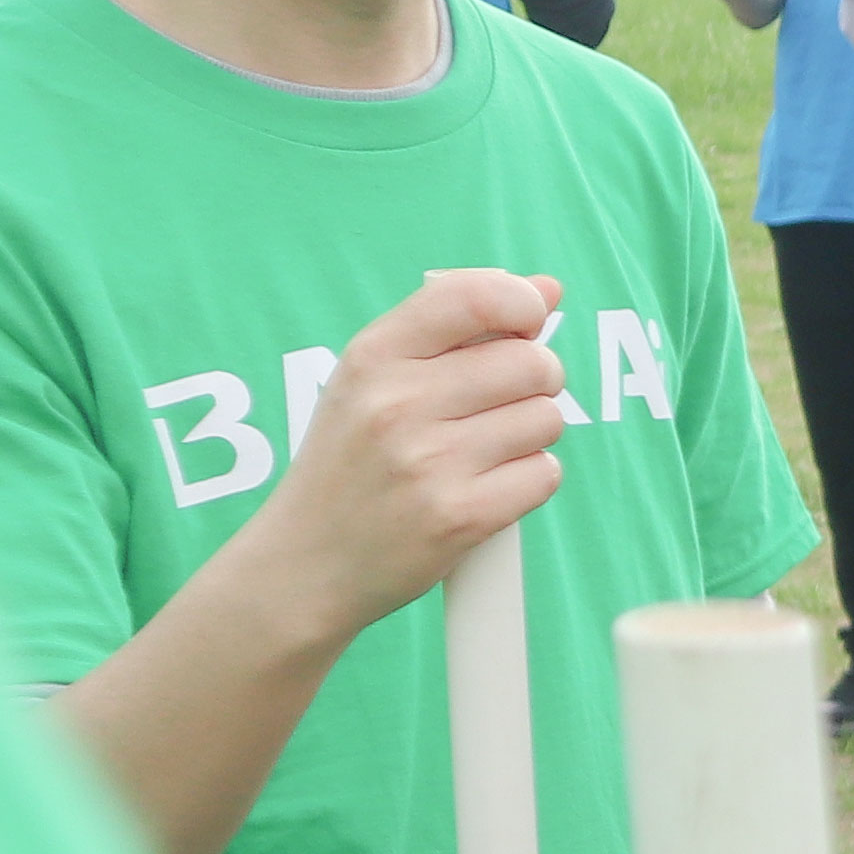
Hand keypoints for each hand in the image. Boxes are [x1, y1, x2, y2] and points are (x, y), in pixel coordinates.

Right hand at [259, 267, 572, 637]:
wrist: (305, 564)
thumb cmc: (350, 464)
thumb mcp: (373, 382)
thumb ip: (457, 328)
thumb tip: (548, 288)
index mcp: (373, 358)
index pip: (475, 297)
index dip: (522, 303)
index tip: (526, 324)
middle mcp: (397, 404)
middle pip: (532, 363)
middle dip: (535, 380)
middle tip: (498, 405)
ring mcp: (429, 463)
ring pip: (547, 418)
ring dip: (531, 435)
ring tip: (482, 452)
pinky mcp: (462, 517)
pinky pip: (545, 473)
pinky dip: (528, 481)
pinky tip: (486, 488)